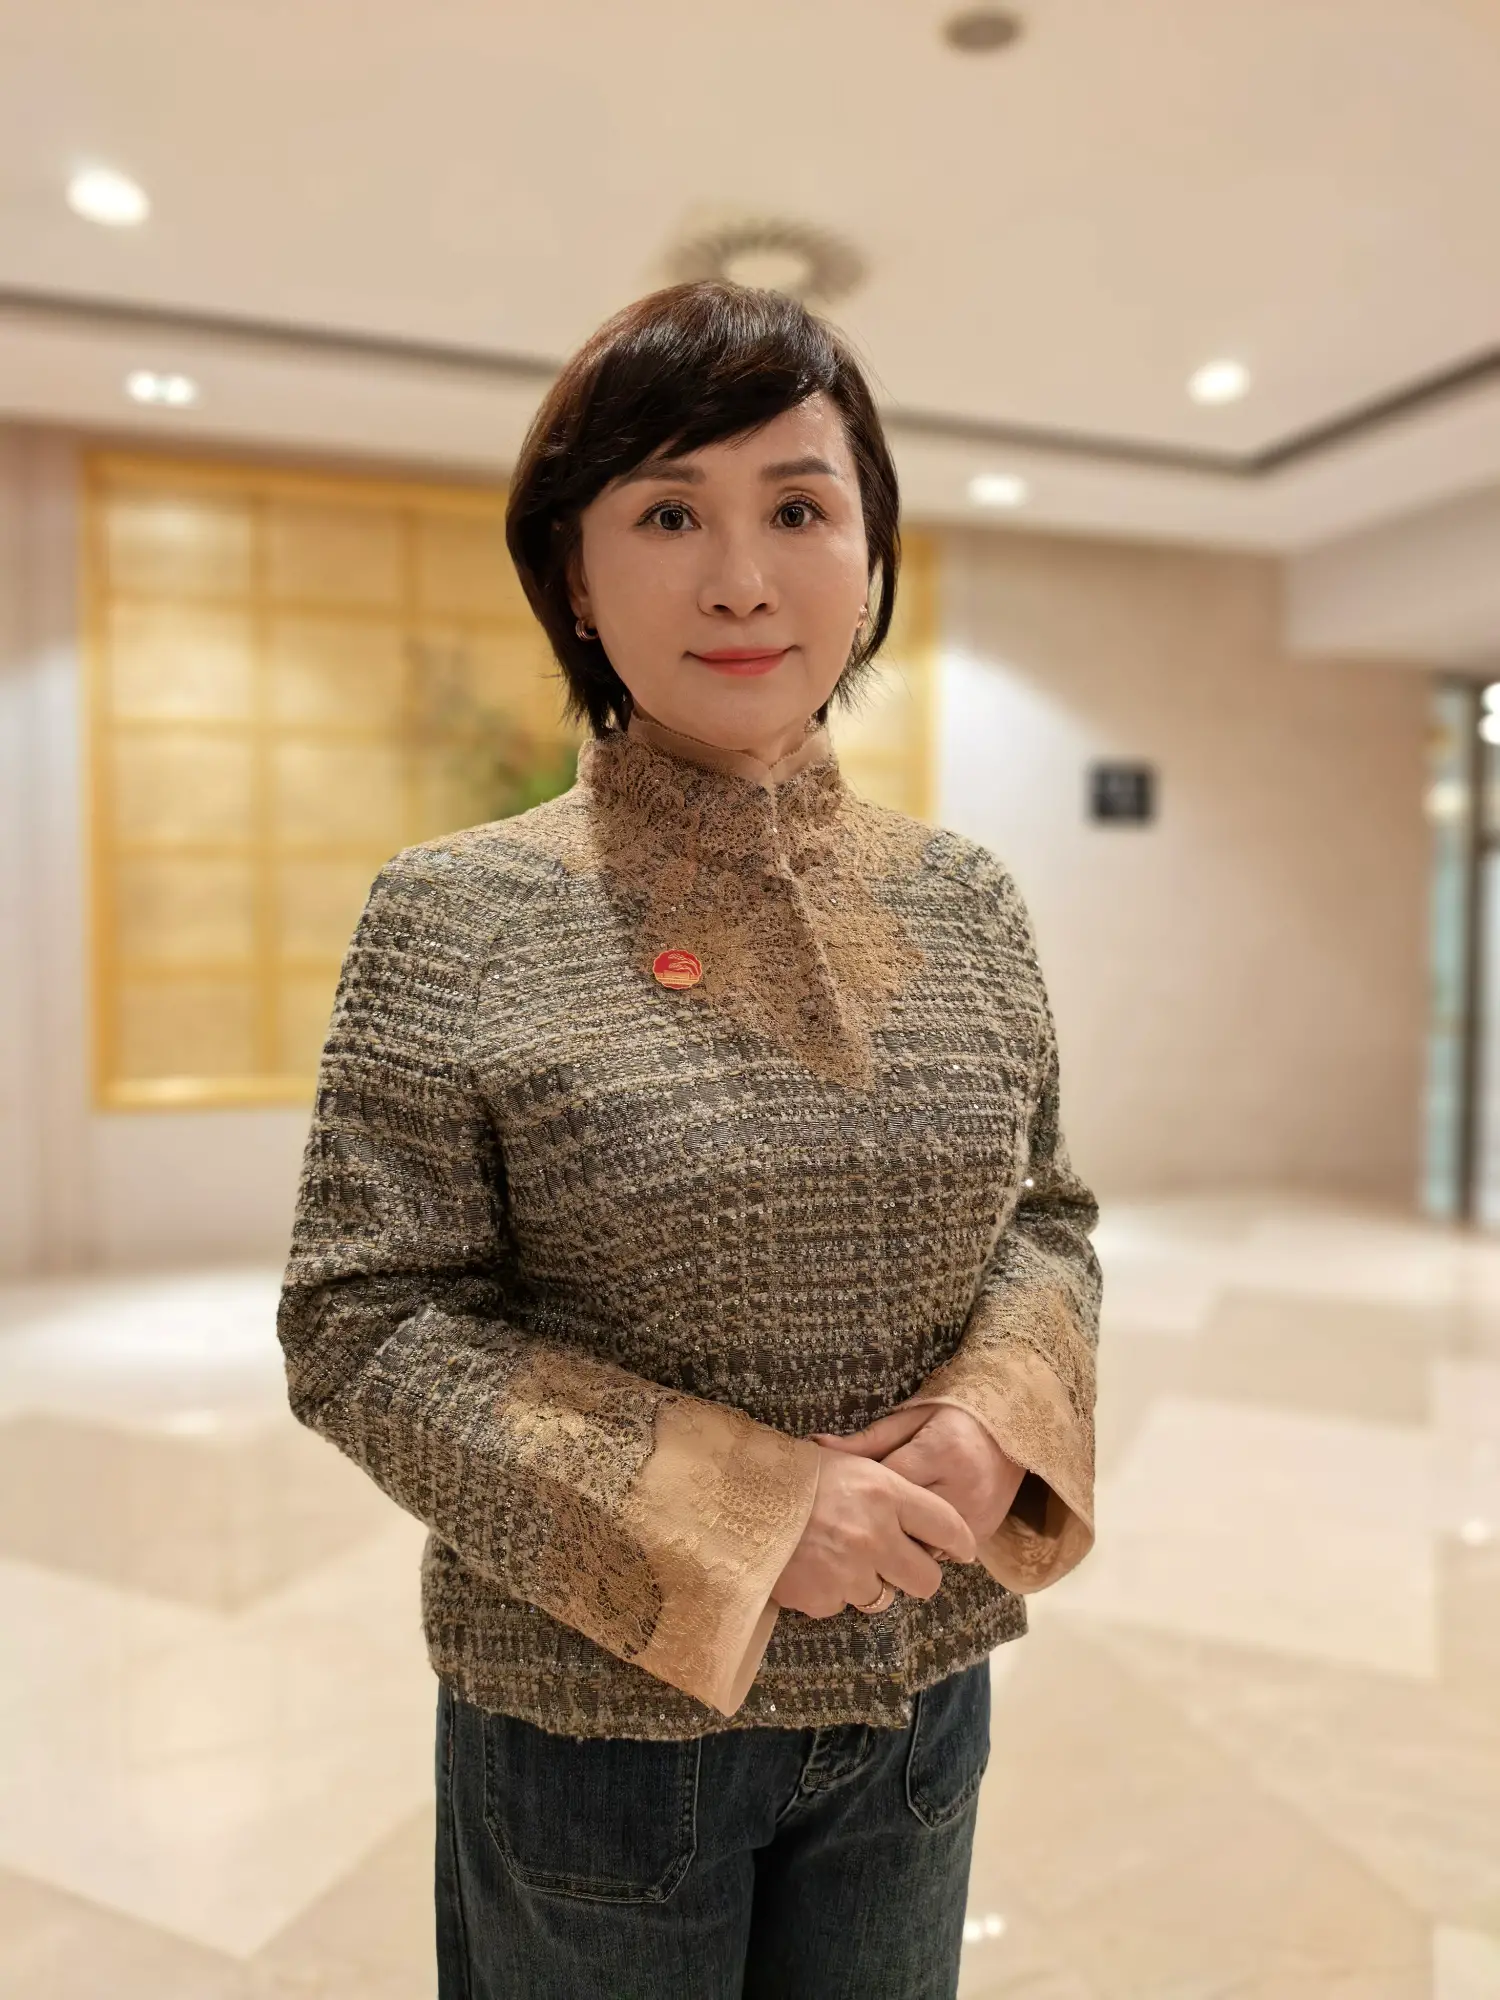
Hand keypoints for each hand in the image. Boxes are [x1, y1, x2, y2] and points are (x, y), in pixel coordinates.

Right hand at [771, 1445, 976, 1619]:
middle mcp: (875, 1536)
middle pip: (928, 1580)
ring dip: (868, 1583)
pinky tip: (809, 1565)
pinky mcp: (822, 1599)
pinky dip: (829, 1591)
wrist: (733, 1498)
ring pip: (884, 1598)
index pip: (947, 1525)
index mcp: (885, 1493)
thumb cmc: (791, 1472)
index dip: (960, 1541)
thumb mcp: (847, 1461)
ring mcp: (849, 1572)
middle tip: (898, 1562)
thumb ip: (887, 1487)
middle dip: (916, 1574)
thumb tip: (922, 1514)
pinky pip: (841, 1605)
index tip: (962, 1549)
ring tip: (839, 1557)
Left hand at [815, 1404, 1026, 1542]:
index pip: (888, 1484)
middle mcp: (962, 1489)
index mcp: (941, 1453)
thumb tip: (816, 1447)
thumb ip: (866, 1441)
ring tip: (876, 1531)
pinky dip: (921, 1546)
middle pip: (903, 1523)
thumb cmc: (953, 1419)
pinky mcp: (985, 1534)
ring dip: (898, 1541)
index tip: (841, 1493)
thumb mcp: (910, 1420)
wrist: (1011, 1433)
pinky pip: (942, 1553)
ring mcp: (977, 1516)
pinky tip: (906, 1536)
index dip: (861, 1492)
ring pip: (921, 1547)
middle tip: (850, 1521)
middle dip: (875, 1523)